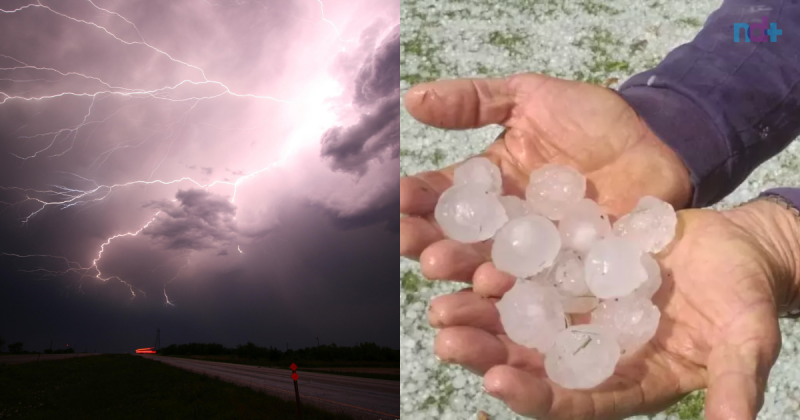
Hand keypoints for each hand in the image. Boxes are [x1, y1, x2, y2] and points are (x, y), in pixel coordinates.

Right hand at [400, 73, 692, 278]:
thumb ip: (473, 101)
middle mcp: (502, 229)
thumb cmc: (592, 120)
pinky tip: (497, 292)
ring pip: (490, 273)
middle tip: (420, 250)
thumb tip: (411, 100)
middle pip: (458, 242)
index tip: (397, 201)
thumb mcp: (531, 98)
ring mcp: (535, 258)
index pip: (440, 197)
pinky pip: (540, 291)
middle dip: (434, 246)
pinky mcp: (570, 279)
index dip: (416, 200)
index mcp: (485, 189)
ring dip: (465, 278)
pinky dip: (516, 295)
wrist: (661, 143)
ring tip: (448, 276)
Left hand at [427, 200, 799, 419]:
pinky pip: (532, 268)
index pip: (574, 399)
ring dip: (480, 309)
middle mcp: (591, 348)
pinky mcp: (572, 270)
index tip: (497, 381)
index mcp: (626, 379)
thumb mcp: (746, 339)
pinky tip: (472, 255)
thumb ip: (733, 381)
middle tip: (445, 337)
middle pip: (530, 359)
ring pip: (520, 314)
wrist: (736, 247)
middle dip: (486, 351)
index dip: (536, 395)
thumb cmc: (746, 298)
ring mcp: (578, 309)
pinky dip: (503, 264)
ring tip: (442, 299)